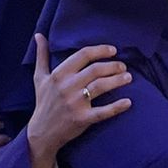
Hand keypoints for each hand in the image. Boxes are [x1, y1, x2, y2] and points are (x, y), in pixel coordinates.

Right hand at [26, 35, 132, 155]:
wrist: (41, 133)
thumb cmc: (43, 102)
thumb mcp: (40, 78)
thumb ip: (41, 55)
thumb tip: (39, 35)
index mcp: (59, 74)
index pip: (83, 55)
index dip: (100, 50)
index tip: (113, 50)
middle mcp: (67, 86)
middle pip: (96, 70)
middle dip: (113, 66)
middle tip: (123, 66)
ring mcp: (75, 103)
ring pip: (101, 86)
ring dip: (117, 80)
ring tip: (128, 77)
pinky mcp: (82, 119)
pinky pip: (103, 112)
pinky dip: (117, 107)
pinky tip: (128, 102)